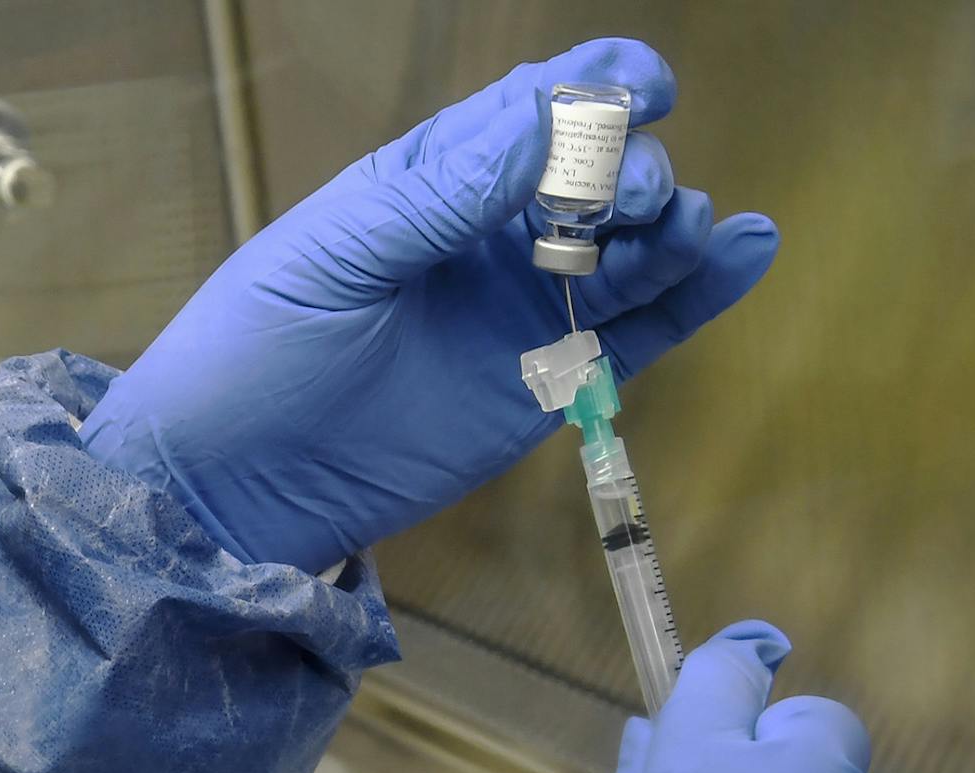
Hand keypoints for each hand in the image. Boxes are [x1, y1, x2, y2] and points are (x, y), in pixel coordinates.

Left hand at [80, 38, 778, 572]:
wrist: (228, 488)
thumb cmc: (251, 355)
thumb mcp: (333, 258)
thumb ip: (440, 197)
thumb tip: (545, 123)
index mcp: (426, 180)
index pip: (528, 109)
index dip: (594, 87)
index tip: (645, 81)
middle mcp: (486, 234)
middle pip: (594, 174)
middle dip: (631, 168)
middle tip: (632, 196)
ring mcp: (520, 309)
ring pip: (628, 248)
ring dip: (671, 224)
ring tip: (685, 227)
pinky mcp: (544, 384)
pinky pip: (637, 331)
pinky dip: (696, 294)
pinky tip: (745, 250)